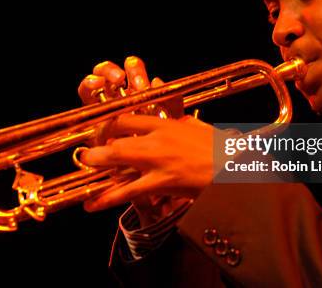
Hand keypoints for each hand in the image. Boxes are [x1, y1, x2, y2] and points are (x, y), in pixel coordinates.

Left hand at [80, 113, 213, 211]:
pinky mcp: (162, 182)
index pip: (129, 117)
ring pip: (118, 158)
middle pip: (117, 135)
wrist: (236, 167)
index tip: (103, 132)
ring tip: (85, 166)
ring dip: (97, 162)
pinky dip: (108, 198)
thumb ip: (181, 119)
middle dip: (98, 143)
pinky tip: (92, 204)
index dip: (110, 125)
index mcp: (166, 123)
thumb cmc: (221, 148)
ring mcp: (158, 160)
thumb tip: (174, 117)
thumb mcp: (198, 127)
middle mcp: (158, 138)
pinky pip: (129, 191)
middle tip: (89, 152)